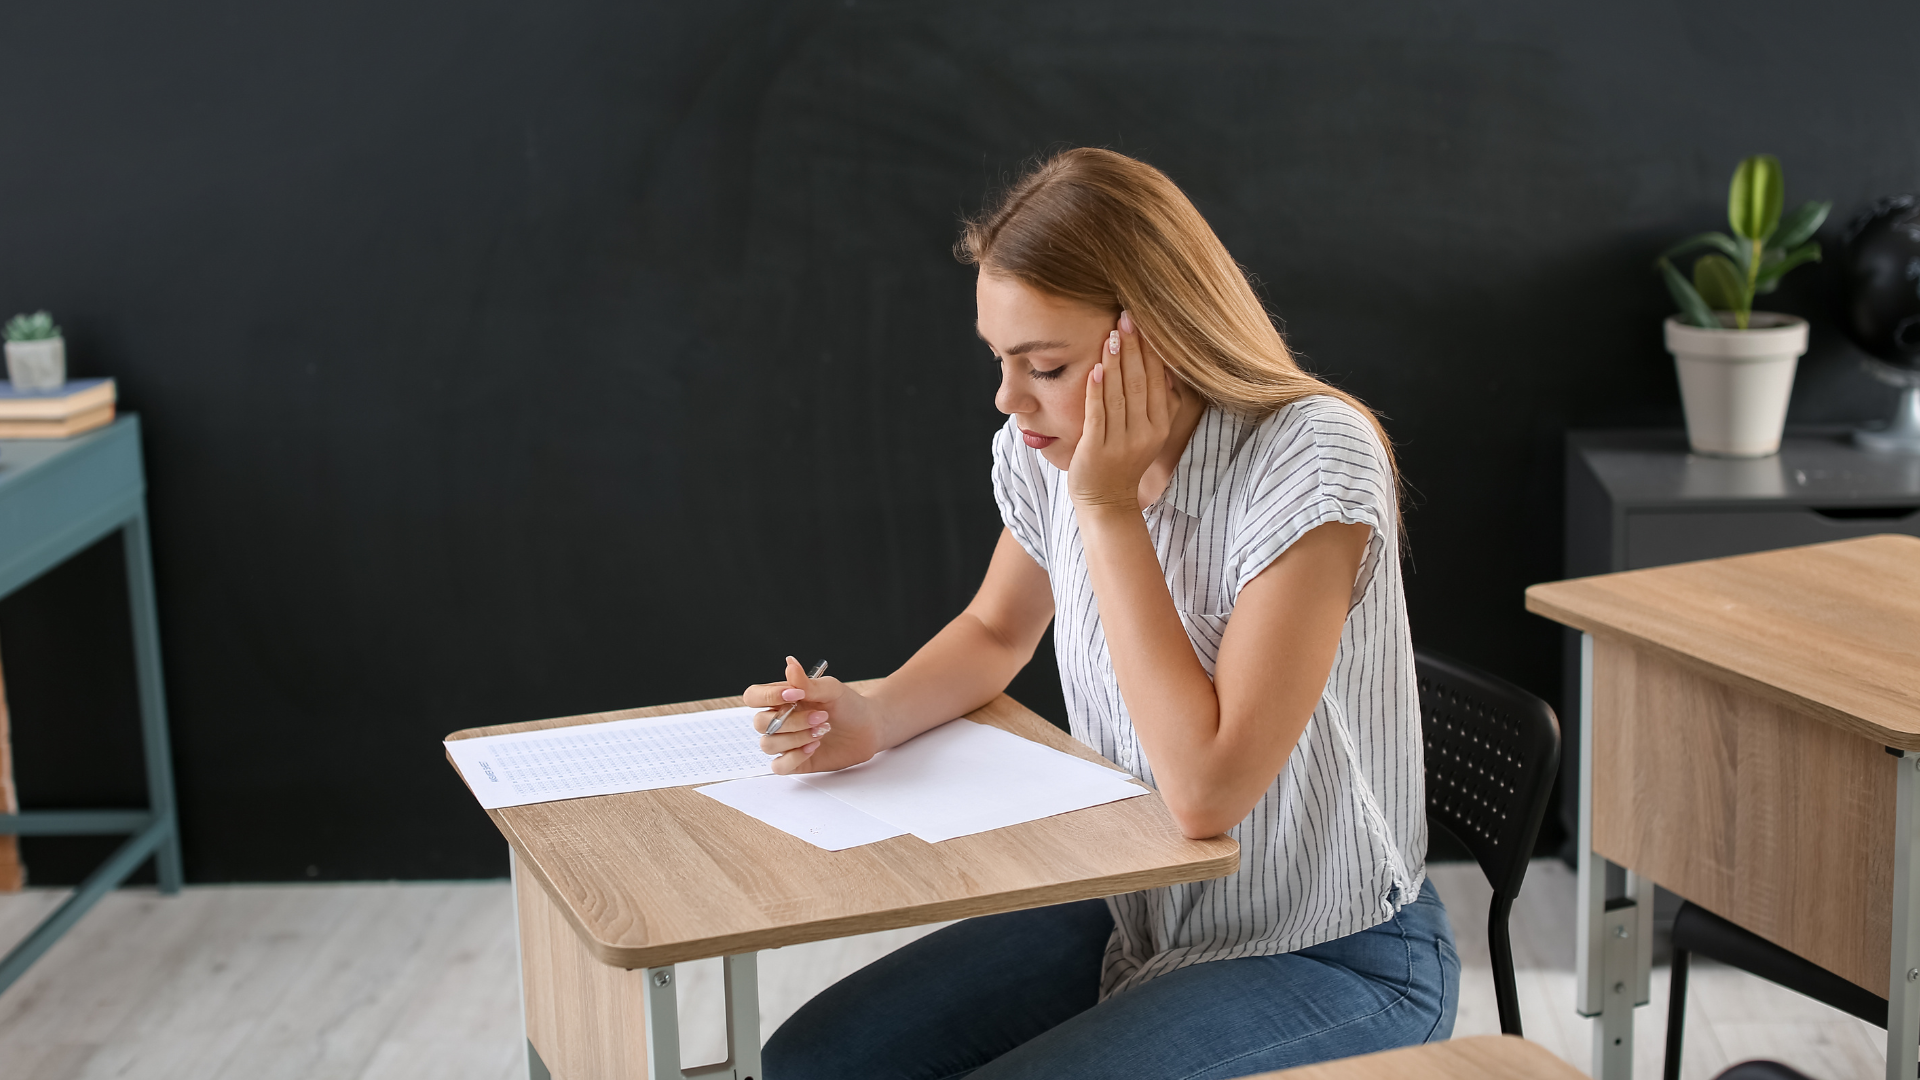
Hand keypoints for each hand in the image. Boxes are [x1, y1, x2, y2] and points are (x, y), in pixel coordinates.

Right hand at [742, 656, 885, 774]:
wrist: (869, 728)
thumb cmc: (848, 705)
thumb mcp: (831, 689)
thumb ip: (806, 681)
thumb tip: (790, 663)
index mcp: (782, 699)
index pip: (754, 696)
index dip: (767, 697)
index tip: (795, 695)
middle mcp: (779, 720)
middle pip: (760, 723)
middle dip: (791, 721)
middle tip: (820, 716)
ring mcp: (786, 742)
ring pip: (768, 744)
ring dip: (795, 738)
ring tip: (821, 731)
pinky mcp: (795, 762)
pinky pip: (778, 766)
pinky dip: (794, 757)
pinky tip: (813, 747)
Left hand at [1068, 310, 1170, 511]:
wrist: (1106, 502)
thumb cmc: (1124, 461)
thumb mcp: (1150, 434)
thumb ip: (1160, 405)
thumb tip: (1168, 368)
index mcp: (1159, 425)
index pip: (1158, 380)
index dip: (1151, 350)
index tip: (1145, 323)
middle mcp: (1144, 433)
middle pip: (1140, 382)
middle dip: (1134, 348)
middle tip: (1127, 318)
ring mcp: (1120, 443)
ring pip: (1119, 395)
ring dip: (1116, 362)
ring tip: (1111, 334)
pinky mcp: (1096, 451)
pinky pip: (1097, 415)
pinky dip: (1096, 391)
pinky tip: (1095, 369)